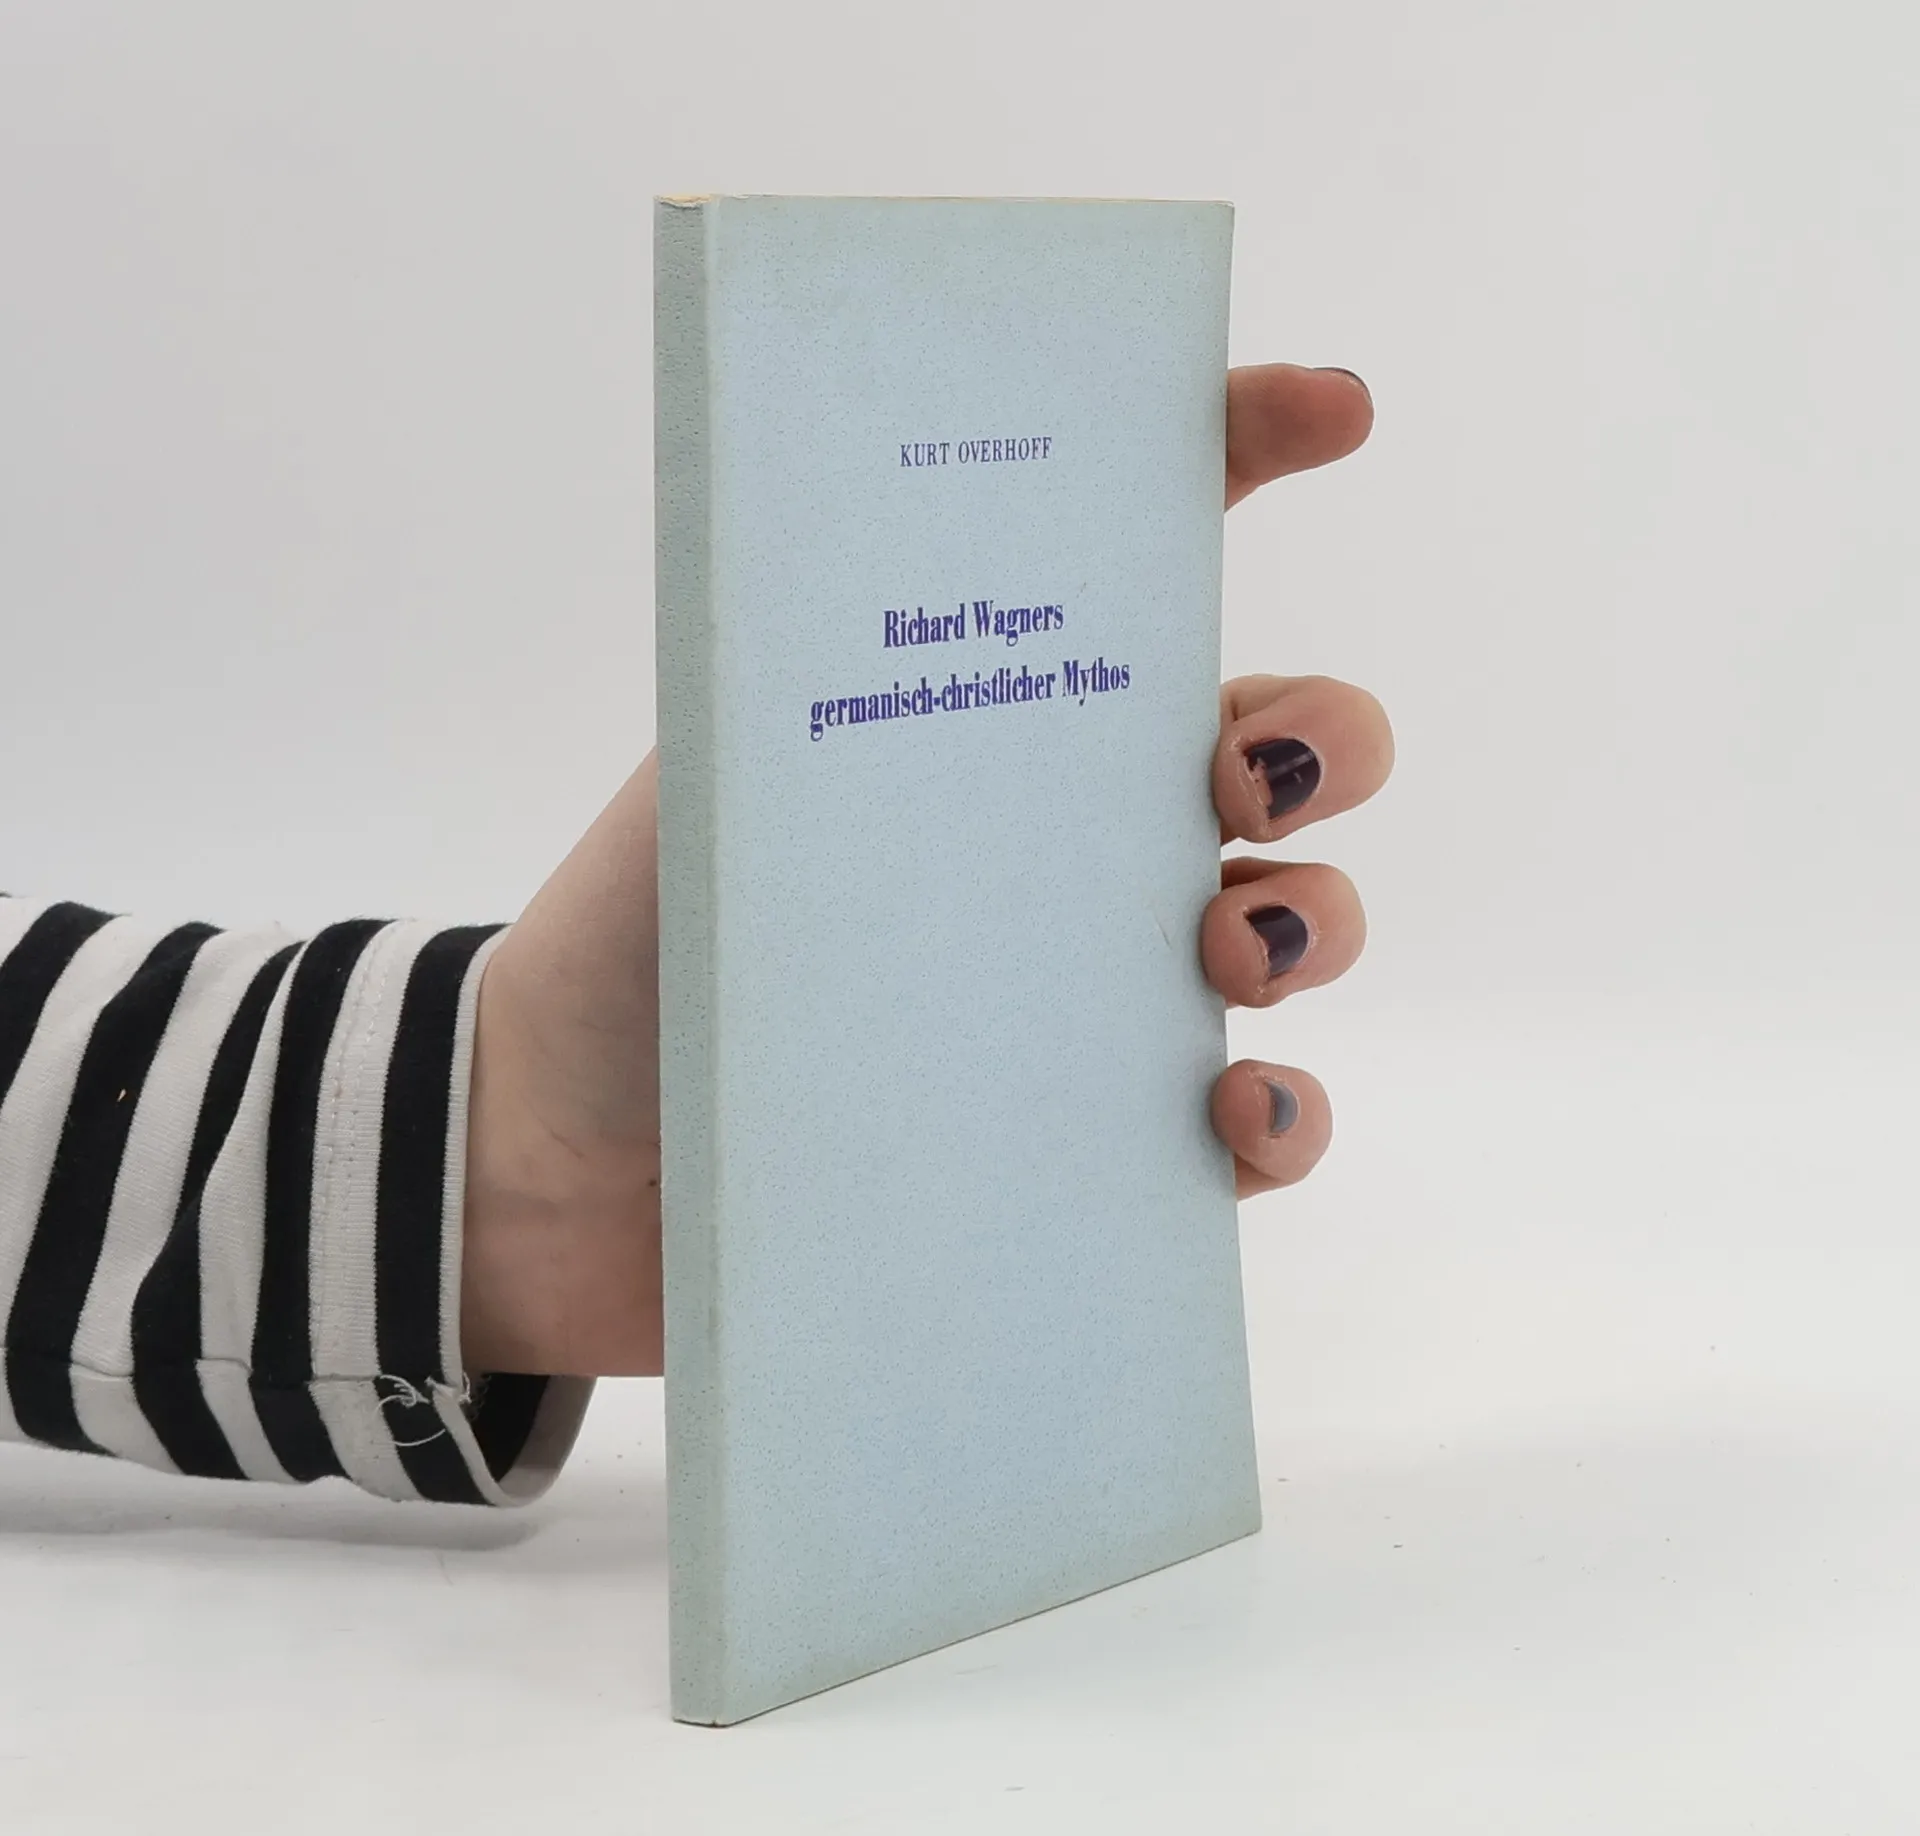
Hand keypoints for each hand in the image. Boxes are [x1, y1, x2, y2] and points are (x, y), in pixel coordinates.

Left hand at [459, 362, 1388, 1376]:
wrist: (572, 1160)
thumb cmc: (637, 942)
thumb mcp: (720, 760)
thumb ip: (837, 656)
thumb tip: (936, 546)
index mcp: (991, 716)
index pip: (1137, 559)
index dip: (1247, 451)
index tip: (1333, 409)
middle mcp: (1070, 845)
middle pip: (1282, 756)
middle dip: (1323, 740)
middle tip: (1237, 781)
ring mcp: (1099, 995)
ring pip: (1301, 928)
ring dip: (1318, 922)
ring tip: (1226, 951)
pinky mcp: (1103, 1144)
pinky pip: (1259, 1127)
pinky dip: (1284, 1118)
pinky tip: (1228, 1112)